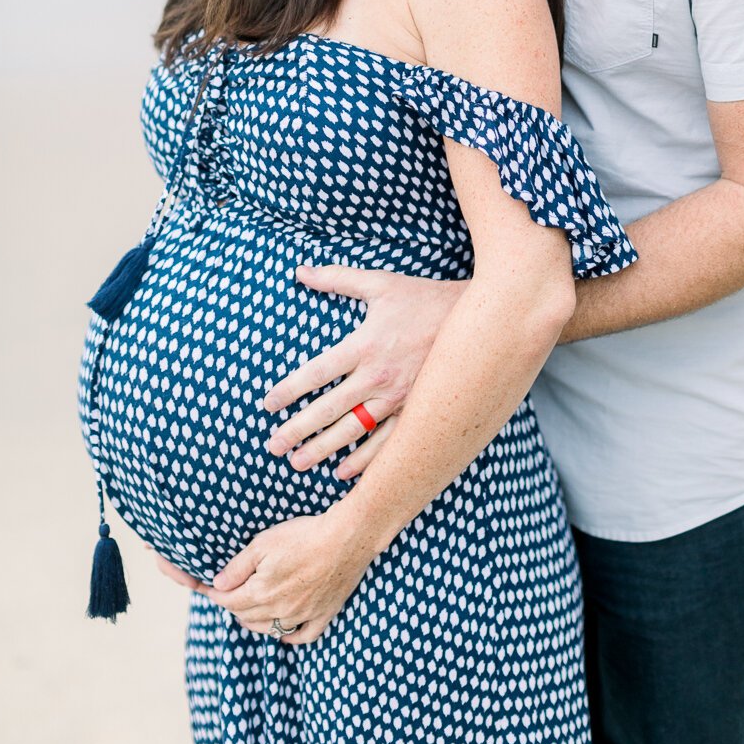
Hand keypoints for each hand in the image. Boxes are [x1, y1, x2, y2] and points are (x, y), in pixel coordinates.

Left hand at [152, 511, 376, 644]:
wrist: (347, 537)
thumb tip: (217, 585)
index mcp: (261, 594)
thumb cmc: (303, 535)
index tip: (206, 587)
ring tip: (247, 611)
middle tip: (228, 593)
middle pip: (246, 616)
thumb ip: (237, 567)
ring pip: (270, 630)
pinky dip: (289, 636)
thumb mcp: (262, 543)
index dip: (214, 594)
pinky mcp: (324, 614)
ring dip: (254, 622)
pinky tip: (283, 631)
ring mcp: (303, 616)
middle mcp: (279, 611)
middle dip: (232, 605)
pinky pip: (302, 636)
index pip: (228, 601)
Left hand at [263, 265, 465, 476]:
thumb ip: (337, 279)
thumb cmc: (422, 299)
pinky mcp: (417, 410)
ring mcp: (399, 398)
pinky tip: (342, 472)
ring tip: (297, 464)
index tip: (267, 404)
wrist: (475, 319)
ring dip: (323, 449)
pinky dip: (364, 461)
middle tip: (272, 445)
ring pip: (354, 431)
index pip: (317, 372)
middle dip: (297, 429)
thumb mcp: (379, 284)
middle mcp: (379, 376)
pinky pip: (386, 442)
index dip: (289, 389)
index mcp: (365, 345)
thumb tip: (300, 271)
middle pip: (329, 409)